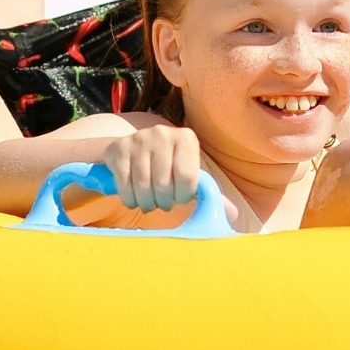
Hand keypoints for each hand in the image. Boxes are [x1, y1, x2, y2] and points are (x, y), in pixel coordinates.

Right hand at [74, 123, 200, 223]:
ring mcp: (138, 139)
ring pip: (142, 187)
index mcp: (186, 138)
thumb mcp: (191, 174)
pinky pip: (124, 185)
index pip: (187, 178)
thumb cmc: (171, 167)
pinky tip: (135, 197)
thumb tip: (232, 215)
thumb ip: (210, 194)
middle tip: (163, 202)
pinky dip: (130, 199)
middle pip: (163, 185)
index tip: (179, 197)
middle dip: (163, 202)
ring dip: (146, 203)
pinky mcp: (118, 148)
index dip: (182, 196)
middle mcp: (162, 133)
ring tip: (150, 202)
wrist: (137, 149)